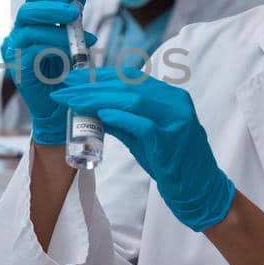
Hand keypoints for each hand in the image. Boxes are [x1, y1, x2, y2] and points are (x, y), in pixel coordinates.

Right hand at [0, 0, 96, 145]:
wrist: (59, 108)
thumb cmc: (66, 74)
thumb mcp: (73, 39)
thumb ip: (73, 17)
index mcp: (31, 22)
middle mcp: (18, 33)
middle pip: (28, 8)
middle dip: (53, 6)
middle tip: (76, 13)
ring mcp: (14, 50)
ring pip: (29, 27)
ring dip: (58, 29)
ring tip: (83, 37)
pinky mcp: (16, 67)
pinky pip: (33, 49)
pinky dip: (55, 47)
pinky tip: (72, 53)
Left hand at [49, 67, 235, 231]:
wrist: (200, 189)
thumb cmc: (171, 162)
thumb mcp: (143, 136)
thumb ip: (121, 120)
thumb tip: (90, 109)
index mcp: (169, 97)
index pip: (130, 77)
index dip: (99, 75)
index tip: (73, 78)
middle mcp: (175, 102)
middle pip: (128, 85)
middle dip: (92, 86)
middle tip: (64, 90)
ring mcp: (176, 120)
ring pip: (134, 100)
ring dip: (99, 99)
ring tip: (73, 101)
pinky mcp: (172, 140)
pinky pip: (144, 125)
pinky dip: (121, 118)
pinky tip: (100, 116)